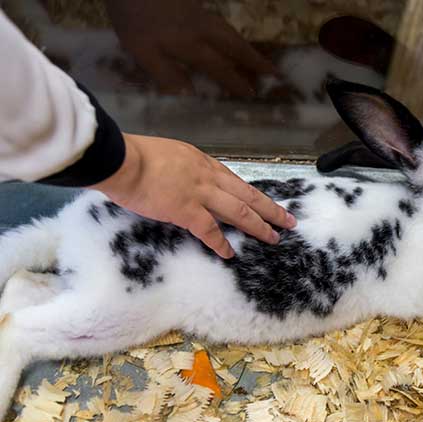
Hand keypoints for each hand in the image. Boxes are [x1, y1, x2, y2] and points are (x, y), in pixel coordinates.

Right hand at [90, 134, 295, 257]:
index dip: (252, 195)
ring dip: (259, 226)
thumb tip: (181, 182)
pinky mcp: (186, 210)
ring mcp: (200, 193)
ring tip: (273, 238)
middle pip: (248, 195)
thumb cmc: (135, 156)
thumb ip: (180, 169)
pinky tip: (230, 253)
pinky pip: (210, 230)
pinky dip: (221, 243)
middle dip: (271, 209)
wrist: (121, 160)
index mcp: (202, 162)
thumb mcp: (166, 155)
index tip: (264, 203)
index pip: (234, 181)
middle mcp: (208, 176)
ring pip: (240, 212)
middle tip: (288, 221)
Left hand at [105, 0, 275, 97]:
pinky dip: (230, 34)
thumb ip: (166, 73)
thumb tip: (189, 94)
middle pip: (234, 45)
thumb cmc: (132, 15)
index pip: (219, 67)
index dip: (235, 81)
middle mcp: (201, 28)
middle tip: (274, 73)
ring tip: (257, 58)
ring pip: (229, 32)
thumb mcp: (142, 49)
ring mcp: (198, 13)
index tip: (252, 94)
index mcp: (190, 44)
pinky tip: (228, 38)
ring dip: (245, 47)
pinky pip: (219, 23)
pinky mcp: (192, 4)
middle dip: (253, 60)